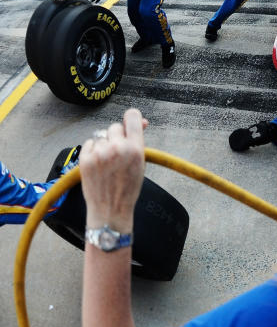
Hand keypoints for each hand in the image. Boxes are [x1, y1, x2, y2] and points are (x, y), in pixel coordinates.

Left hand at [78, 109, 148, 230]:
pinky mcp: (85, 159)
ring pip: (101, 136)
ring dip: (104, 145)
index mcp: (136, 149)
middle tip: (118, 152)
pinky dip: (93, 150)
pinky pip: (89, 143)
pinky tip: (98, 163)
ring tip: (108, 162)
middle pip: (114, 127)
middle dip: (116, 136)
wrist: (111, 209)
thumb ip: (138, 142)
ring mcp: (100, 153)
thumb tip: (141, 122)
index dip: (132, 118)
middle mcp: (118, 148)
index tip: (131, 122)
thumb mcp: (141, 163)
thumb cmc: (128, 188)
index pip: (132, 117)